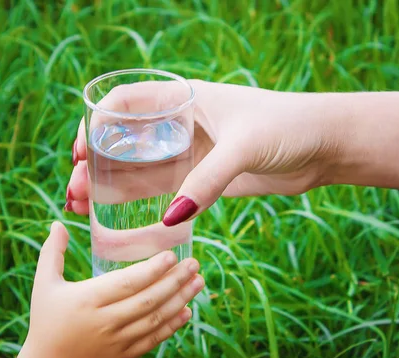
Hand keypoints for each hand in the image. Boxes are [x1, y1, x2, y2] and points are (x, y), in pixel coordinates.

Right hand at [0, 222, 203, 357]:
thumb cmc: (47, 321)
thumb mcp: (44, 285)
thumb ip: (52, 253)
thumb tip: (58, 223)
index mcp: (87, 300)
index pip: (127, 282)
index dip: (152, 269)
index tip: (172, 254)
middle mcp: (106, 321)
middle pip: (148, 299)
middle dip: (176, 280)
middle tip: (194, 263)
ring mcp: (118, 341)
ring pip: (156, 319)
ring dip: (181, 299)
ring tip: (198, 281)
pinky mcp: (126, 356)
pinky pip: (154, 339)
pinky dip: (173, 325)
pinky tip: (187, 310)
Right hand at [66, 80, 342, 223]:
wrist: (323, 145)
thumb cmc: (288, 127)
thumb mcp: (245, 147)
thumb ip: (208, 180)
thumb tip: (171, 217)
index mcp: (184, 98)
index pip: (125, 103)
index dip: (96, 124)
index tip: (79, 154)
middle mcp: (181, 124)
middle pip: (124, 141)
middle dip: (95, 164)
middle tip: (75, 191)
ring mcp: (190, 153)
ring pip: (139, 169)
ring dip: (109, 185)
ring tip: (82, 207)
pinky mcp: (203, 178)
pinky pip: (163, 190)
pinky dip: (139, 201)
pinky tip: (116, 217)